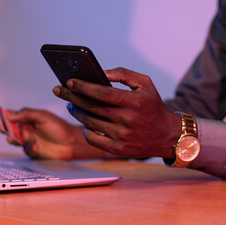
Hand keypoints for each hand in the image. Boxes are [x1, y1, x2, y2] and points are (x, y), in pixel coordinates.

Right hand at [0, 108, 103, 159]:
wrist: (71, 143)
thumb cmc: (59, 127)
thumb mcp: (43, 116)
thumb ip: (27, 114)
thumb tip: (10, 115)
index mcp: (28, 118)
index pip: (13, 115)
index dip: (5, 115)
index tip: (1, 115)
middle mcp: (26, 129)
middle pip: (9, 128)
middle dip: (4, 128)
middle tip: (3, 128)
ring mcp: (28, 140)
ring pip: (14, 139)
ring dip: (14, 138)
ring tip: (15, 138)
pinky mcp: (32, 150)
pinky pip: (25, 148)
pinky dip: (28, 146)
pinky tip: (35, 144)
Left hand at [52, 67, 180, 158]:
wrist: (167, 135)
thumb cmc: (153, 106)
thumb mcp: (145, 84)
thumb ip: (123, 74)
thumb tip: (100, 73)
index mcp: (134, 102)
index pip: (102, 93)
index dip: (83, 86)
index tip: (69, 81)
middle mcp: (128, 120)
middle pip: (91, 107)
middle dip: (71, 97)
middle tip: (59, 90)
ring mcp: (122, 137)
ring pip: (90, 123)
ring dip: (76, 112)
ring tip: (70, 105)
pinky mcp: (119, 150)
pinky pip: (93, 139)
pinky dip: (85, 130)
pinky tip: (84, 122)